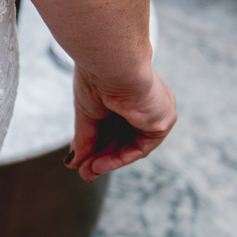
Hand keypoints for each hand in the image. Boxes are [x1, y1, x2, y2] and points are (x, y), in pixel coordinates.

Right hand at [65, 62, 176, 181]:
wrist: (111, 65)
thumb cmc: (97, 77)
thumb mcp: (87, 113)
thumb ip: (84, 138)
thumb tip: (74, 161)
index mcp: (128, 96)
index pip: (113, 127)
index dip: (96, 144)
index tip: (80, 159)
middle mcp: (145, 105)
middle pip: (122, 139)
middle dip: (100, 156)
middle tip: (82, 170)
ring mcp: (156, 113)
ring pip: (131, 146)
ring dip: (108, 160)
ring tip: (87, 170)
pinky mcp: (162, 121)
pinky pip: (141, 148)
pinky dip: (119, 158)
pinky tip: (100, 164)